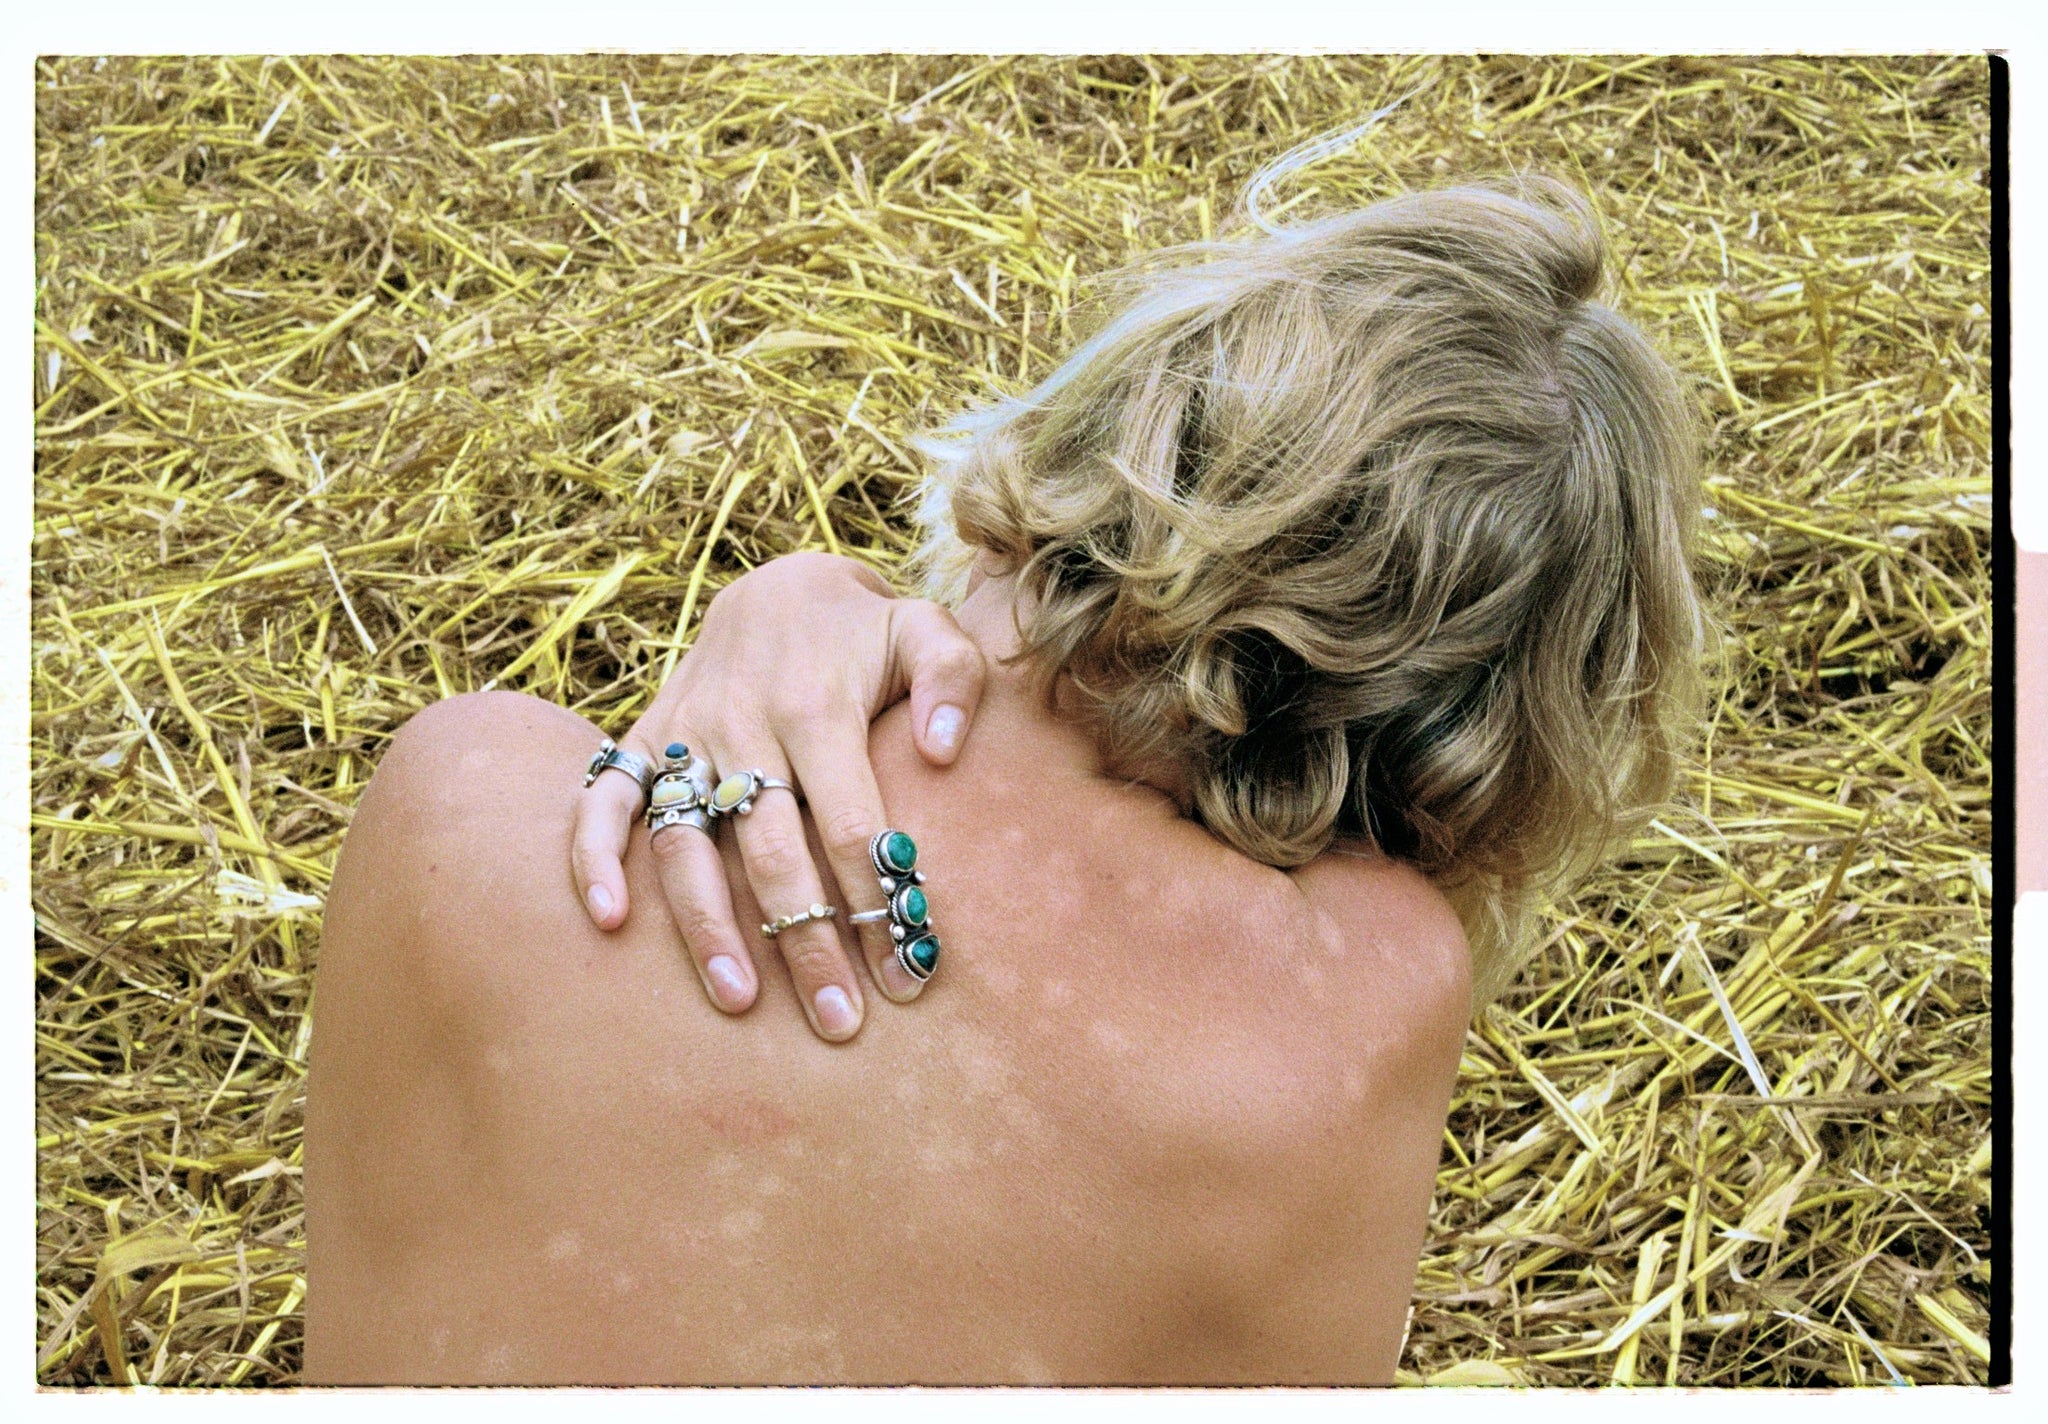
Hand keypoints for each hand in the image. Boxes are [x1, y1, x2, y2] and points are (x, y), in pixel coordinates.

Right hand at [569, 553, 985, 1041]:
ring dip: (709, 928)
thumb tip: (942, 752)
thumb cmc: (868, 632)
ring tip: (740, 1005)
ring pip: (688, 844)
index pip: (849, 823)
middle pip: (773, 852)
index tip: (910, 973)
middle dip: (807, 942)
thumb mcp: (927, 629)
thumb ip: (953, 679)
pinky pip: (602, 798)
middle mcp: (744, 723)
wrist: (781, 587)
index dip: (879, 902)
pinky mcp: (644, 738)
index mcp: (817, 705)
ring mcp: (686, 733)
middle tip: (838, 1022)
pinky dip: (594, 856)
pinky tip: (610, 923)